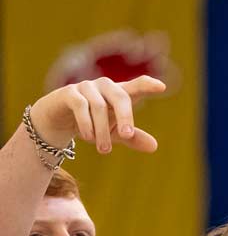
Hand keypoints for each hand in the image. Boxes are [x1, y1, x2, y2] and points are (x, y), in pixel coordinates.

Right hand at [27, 75, 164, 154]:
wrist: (57, 121)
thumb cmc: (92, 123)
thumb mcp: (114, 132)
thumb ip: (132, 137)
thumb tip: (154, 146)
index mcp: (119, 94)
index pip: (136, 85)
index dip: (148, 85)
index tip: (161, 87)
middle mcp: (105, 86)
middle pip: (120, 96)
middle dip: (125, 117)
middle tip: (126, 136)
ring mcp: (86, 87)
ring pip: (99, 106)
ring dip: (102, 130)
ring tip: (104, 150)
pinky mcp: (68, 92)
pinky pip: (80, 105)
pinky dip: (86, 123)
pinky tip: (88, 138)